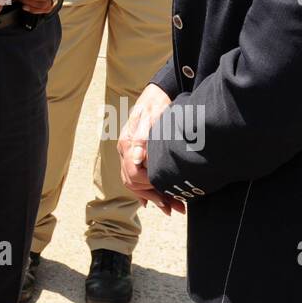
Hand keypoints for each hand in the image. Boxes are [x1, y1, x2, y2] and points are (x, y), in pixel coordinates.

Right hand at [117, 84, 186, 215]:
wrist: (157, 94)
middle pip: (133, 183)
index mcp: (127, 144)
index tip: (169, 195)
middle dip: (155, 198)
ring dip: (153, 197)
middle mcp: (125, 150)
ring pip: (134, 183)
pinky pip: (135, 177)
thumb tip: (136, 159)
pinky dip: (146, 191)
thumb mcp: (153, 118)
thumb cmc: (157, 105)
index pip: (134, 175)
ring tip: (172, 208)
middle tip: (176, 208)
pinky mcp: (135, 154)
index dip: (151, 188)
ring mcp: (129, 152)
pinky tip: (157, 201)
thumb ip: (143, 138)